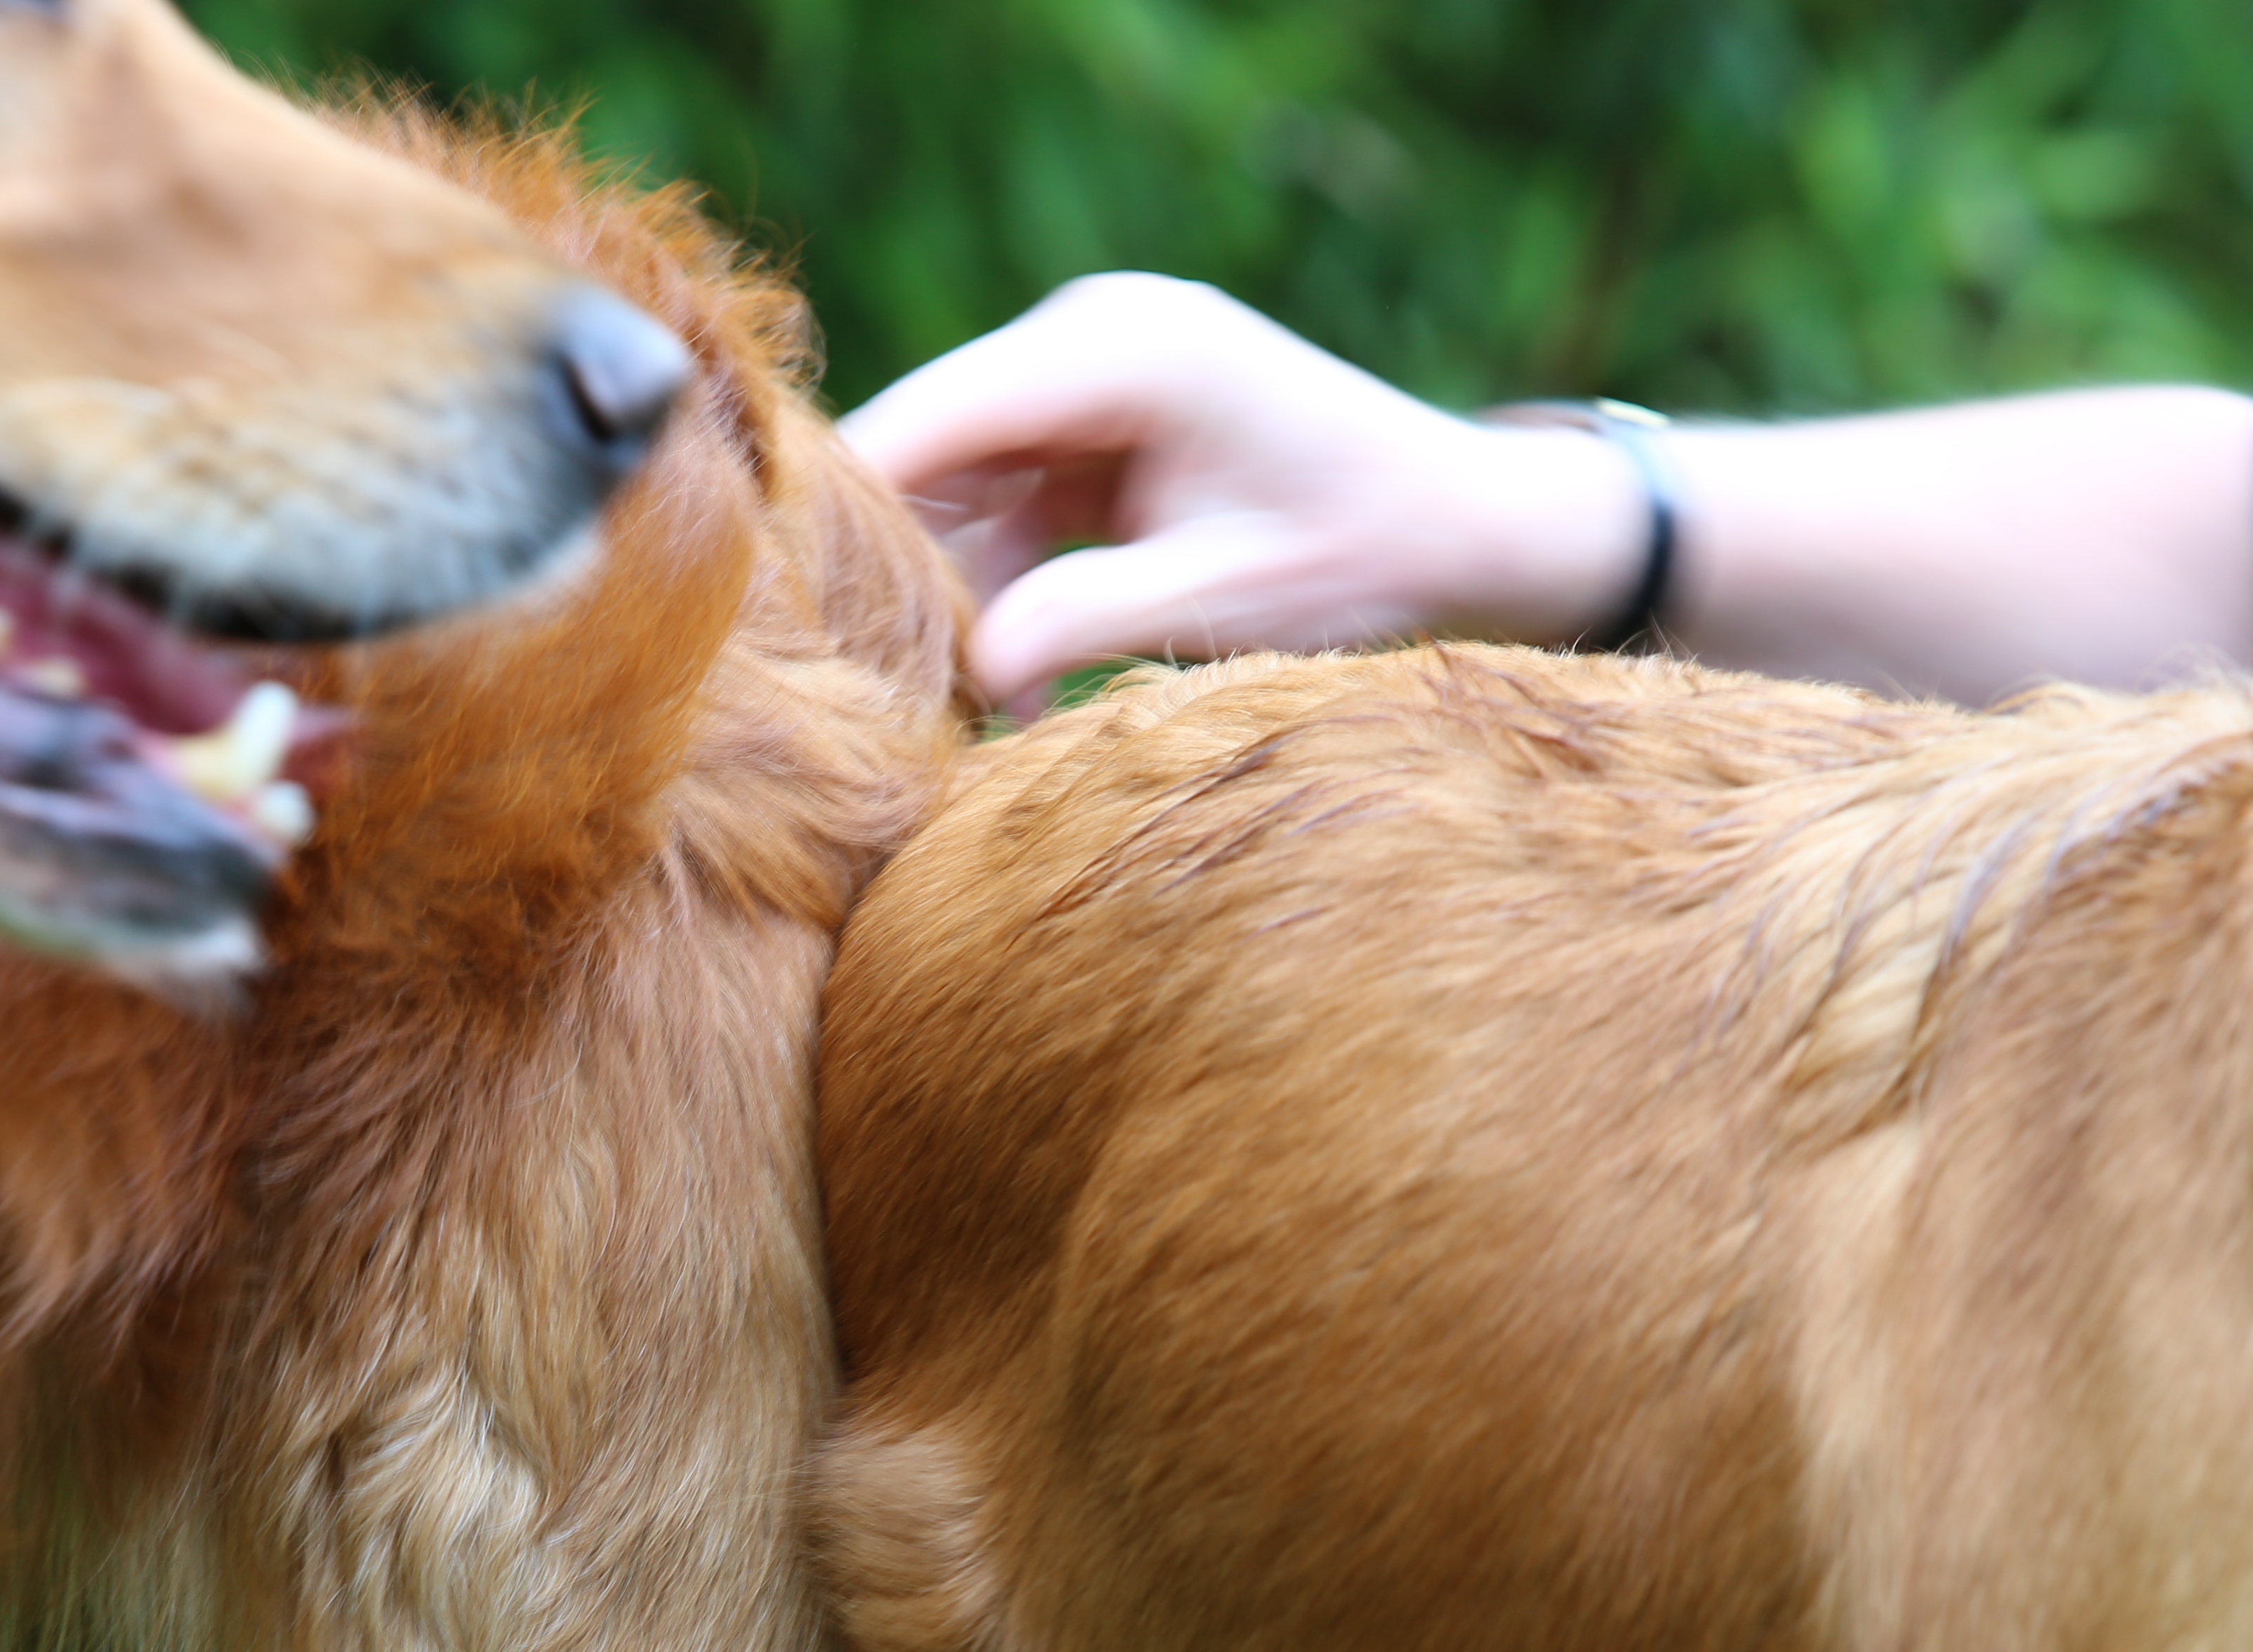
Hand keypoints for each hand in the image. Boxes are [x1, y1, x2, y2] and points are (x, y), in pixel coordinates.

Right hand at [840, 274, 1648, 715]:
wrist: (1460, 525)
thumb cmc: (1367, 550)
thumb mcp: (1224, 596)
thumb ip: (1089, 621)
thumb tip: (969, 678)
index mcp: (1119, 348)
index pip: (929, 415)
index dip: (847, 511)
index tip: (792, 617)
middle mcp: (1086, 340)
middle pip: (926, 448)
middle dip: (892, 565)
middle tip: (871, 690)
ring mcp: (1085, 382)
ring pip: (954, 487)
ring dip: (944, 593)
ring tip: (943, 709)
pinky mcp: (1091, 431)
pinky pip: (1003, 507)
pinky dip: (996, 591)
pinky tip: (1008, 690)